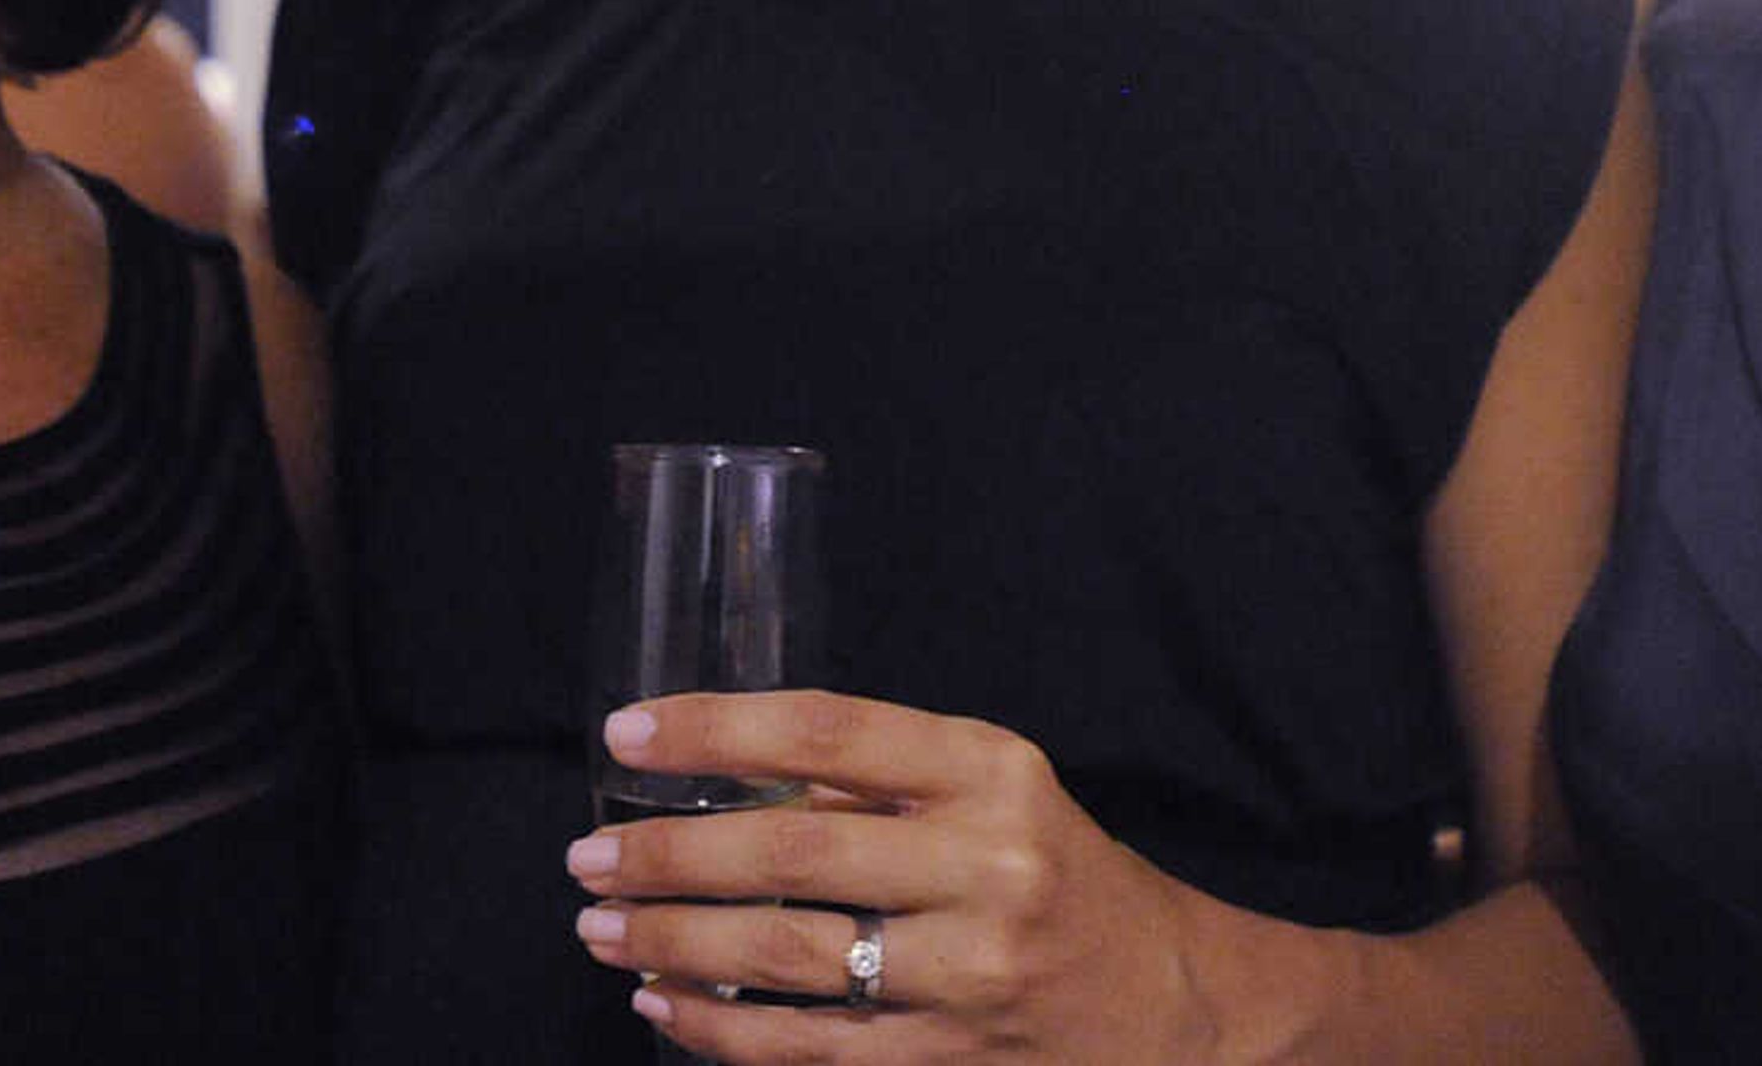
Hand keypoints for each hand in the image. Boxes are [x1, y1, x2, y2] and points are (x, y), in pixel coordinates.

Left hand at [567, 690, 1232, 1059]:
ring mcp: (970, 976)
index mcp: (993, 771)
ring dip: (673, 943)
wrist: (1173, 1005)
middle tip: (588, 855)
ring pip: (786, 962)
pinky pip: (806, 1052)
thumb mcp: (997, 791)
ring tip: (602, 926)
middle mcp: (988, 867)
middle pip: (791, 854)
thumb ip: (880, 783)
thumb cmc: (1060, 874)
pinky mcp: (949, 1063)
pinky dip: (719, 1028)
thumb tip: (725, 777)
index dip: (715, 729)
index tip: (628, 733)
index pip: (829, 733)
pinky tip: (663, 1003)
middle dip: (668, 856)